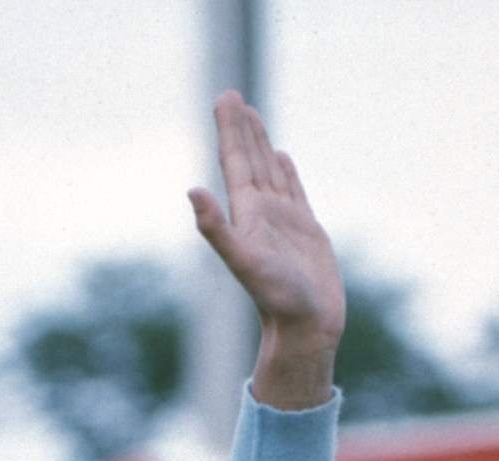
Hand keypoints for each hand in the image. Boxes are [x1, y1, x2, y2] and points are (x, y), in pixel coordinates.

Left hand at [188, 91, 343, 408]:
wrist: (306, 327)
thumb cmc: (276, 298)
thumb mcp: (243, 260)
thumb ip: (215, 228)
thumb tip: (192, 191)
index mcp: (246, 213)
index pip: (234, 161)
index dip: (229, 129)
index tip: (225, 97)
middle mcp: (262, 212)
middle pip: (248, 159)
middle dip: (241, 128)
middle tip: (231, 96)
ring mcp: (283, 220)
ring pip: (269, 170)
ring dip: (260, 143)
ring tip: (252, 115)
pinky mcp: (305, 230)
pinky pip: (293, 190)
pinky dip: (286, 170)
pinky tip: (281, 157)